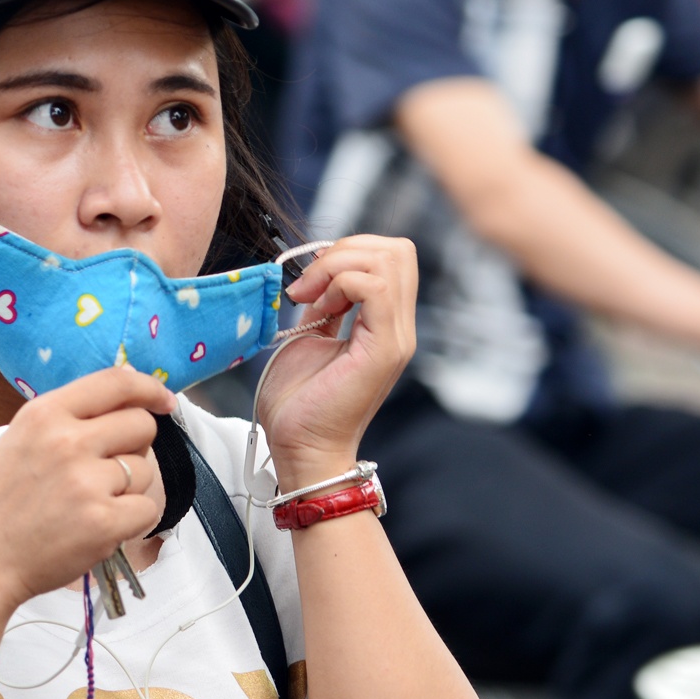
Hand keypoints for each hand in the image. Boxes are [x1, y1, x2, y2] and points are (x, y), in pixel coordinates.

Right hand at [0, 368, 169, 611]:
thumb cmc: (0, 504)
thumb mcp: (21, 440)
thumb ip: (69, 417)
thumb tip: (130, 398)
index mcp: (44, 414)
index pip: (116, 382)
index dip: (149, 389)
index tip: (163, 401)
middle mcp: (67, 441)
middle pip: (141, 425)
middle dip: (136, 446)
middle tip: (108, 470)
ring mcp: (86, 482)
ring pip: (146, 470)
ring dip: (129, 488)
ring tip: (90, 504)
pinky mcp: (103, 522)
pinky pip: (148, 509)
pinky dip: (132, 521)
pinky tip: (100, 527)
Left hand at [256, 235, 417, 491]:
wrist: (300, 449)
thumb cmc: (300, 404)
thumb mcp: (311, 336)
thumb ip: (324, 304)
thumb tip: (318, 276)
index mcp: (385, 324)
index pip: (391, 256)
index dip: (349, 251)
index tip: (311, 279)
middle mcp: (399, 328)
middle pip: (398, 249)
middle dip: (346, 249)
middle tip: (310, 282)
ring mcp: (396, 338)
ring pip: (390, 259)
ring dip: (339, 264)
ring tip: (309, 295)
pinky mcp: (383, 350)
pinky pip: (376, 287)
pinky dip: (340, 282)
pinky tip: (315, 308)